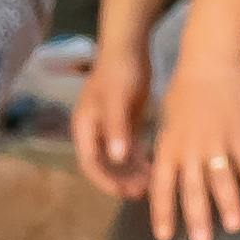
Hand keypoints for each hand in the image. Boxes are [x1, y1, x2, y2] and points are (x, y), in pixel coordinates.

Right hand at [69, 34, 151, 192]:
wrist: (130, 46)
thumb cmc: (119, 71)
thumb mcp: (116, 99)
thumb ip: (116, 128)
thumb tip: (115, 158)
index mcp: (84, 128)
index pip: (90, 163)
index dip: (105, 180)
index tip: (122, 192)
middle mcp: (94, 132)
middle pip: (104, 165)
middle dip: (121, 180)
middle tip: (141, 193)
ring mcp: (109, 129)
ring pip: (119, 160)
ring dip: (132, 173)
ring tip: (151, 184)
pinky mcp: (124, 124)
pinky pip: (130, 149)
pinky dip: (140, 160)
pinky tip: (155, 167)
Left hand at [136, 23, 239, 239]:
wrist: (209, 58)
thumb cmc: (185, 88)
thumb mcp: (167, 121)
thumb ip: (168, 148)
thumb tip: (165, 173)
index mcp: (168, 146)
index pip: (162, 187)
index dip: (163, 213)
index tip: (163, 237)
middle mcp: (190, 148)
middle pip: (192, 190)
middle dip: (198, 218)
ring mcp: (215, 140)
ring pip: (221, 179)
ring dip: (229, 205)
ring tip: (235, 226)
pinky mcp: (239, 130)